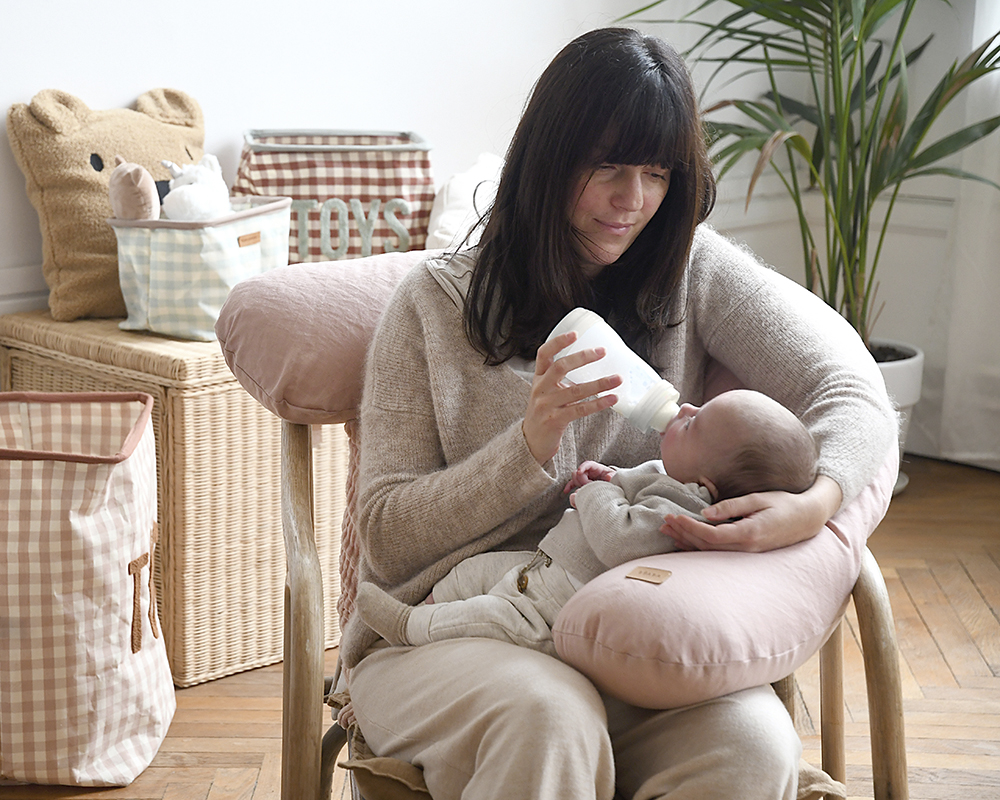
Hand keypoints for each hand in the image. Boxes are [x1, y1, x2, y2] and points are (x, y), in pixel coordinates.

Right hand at [522, 332, 621, 464]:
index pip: (544, 354)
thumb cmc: (544, 412)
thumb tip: (590, 361)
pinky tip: (612, 399)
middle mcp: (540, 389)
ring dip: (599, 383)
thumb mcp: (546, 391)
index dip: (558, 342)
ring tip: (617, 379)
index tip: (575, 334)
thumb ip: (560, 378)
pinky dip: (598, 403)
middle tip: (602, 352)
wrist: (531, 441)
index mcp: (538, 377)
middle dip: (583, 358)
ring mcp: (546, 405)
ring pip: (575, 390)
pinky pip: (580, 410)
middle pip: (560, 367)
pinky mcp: (555, 421)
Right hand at [563, 460, 616, 493]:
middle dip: (582, 481)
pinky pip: (572, 484)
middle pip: (578, 472)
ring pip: (574, 477)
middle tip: (589, 487)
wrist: (610, 483)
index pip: (587, 464)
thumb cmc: (612, 478)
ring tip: (585, 489)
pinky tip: (566, 491)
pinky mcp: (581, 483)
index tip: (579, 472)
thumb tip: (608, 477)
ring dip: (578, 484)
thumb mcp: (614, 476)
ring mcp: (583, 477)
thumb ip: (612, 476)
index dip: (582, 467)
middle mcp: (588, 471)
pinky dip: (569, 487)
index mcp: (596, 467)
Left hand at [661, 475, 842, 552]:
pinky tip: (685, 541)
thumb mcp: (758, 499)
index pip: (712, 534)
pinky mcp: (746, 552)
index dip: (690, 527)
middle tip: (664, 522)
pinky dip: (699, 547)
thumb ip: (731, 506)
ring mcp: (747, 553)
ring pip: (710, 551)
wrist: (808, 519)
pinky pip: (718, 552)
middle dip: (683, 534)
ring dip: (687, 541)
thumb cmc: (784, 504)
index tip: (674, 516)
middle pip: (706, 545)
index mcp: (749, 533)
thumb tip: (705, 512)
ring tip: (668, 531)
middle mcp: (746, 547)